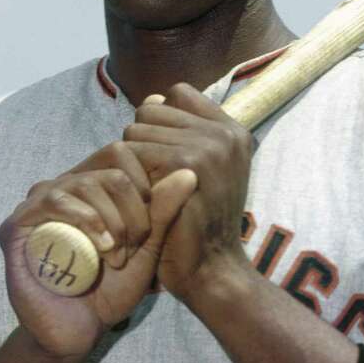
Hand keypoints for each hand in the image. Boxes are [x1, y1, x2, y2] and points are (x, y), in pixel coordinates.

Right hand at [0, 143, 196, 357]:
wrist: (80, 330)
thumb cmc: (113, 288)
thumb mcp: (147, 247)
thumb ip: (164, 211)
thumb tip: (189, 172)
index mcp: (91, 185)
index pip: (124, 153)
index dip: (146, 186)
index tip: (150, 229)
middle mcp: (63, 187)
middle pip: (110, 167)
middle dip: (132, 209)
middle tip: (135, 247)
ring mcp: (36, 203)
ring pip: (86, 182)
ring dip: (112, 220)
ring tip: (118, 255)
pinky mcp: (17, 224)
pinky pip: (54, 200)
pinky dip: (85, 219)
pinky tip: (101, 247)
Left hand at [121, 83, 255, 305]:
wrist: (211, 269)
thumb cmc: (199, 224)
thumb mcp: (204, 172)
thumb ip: (185, 133)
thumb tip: (152, 100)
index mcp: (233, 131)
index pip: (179, 93)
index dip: (162, 120)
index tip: (163, 155)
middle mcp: (225, 132)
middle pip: (153, 108)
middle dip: (143, 140)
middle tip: (153, 179)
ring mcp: (209, 145)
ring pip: (138, 128)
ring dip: (133, 160)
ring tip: (149, 190)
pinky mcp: (186, 161)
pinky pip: (134, 149)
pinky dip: (130, 175)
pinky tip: (143, 199)